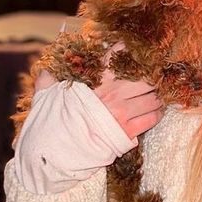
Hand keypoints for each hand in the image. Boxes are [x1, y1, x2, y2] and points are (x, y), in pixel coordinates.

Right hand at [35, 44, 163, 138]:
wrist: (56, 152)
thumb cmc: (52, 123)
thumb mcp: (47, 97)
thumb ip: (47, 82)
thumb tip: (45, 73)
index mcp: (95, 81)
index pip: (116, 55)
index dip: (129, 50)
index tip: (136, 51)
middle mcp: (112, 93)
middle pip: (145, 77)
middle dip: (151, 78)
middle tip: (154, 79)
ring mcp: (121, 112)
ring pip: (152, 98)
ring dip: (156, 97)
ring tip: (157, 97)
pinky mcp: (127, 131)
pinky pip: (152, 119)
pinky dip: (157, 114)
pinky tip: (157, 112)